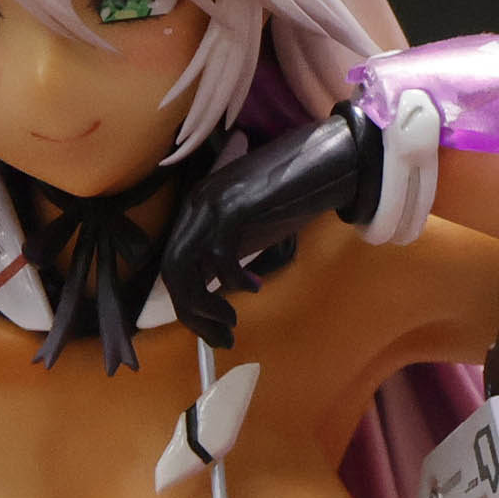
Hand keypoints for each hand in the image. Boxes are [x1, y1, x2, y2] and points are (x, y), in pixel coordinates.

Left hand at [163, 108, 378, 344]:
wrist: (327, 159)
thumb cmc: (294, 193)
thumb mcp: (252, 227)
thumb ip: (228, 248)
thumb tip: (213, 287)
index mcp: (197, 209)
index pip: (173, 264)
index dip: (187, 305)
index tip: (213, 331)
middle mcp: (197, 204)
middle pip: (171, 269)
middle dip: (192, 313)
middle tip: (221, 338)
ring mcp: (213, 203)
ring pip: (184, 264)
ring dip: (205, 304)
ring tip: (231, 322)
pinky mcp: (235, 205)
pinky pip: (220, 255)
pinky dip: (234, 280)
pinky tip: (255, 286)